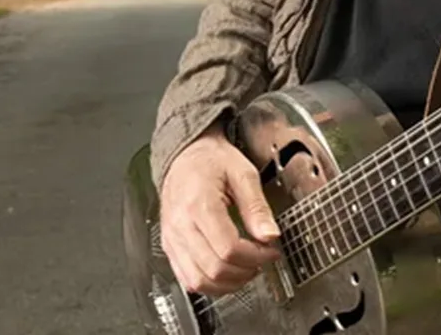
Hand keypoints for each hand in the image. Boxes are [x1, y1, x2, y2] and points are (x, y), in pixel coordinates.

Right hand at [158, 124, 281, 295]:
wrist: (186, 155)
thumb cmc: (211, 161)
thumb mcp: (243, 174)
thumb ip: (257, 207)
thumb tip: (270, 235)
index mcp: (199, 204)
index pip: (228, 248)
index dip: (256, 256)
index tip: (271, 250)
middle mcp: (180, 225)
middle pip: (214, 268)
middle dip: (245, 271)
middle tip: (262, 260)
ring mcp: (172, 238)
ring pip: (198, 281)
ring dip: (228, 283)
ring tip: (246, 269)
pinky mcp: (169, 246)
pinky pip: (186, 279)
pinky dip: (209, 285)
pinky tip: (226, 274)